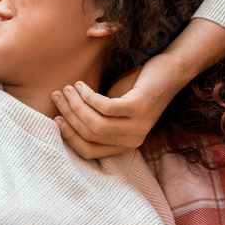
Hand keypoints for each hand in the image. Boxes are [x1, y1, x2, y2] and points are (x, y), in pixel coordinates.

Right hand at [52, 53, 188, 158]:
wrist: (168, 72)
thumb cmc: (137, 89)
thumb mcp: (114, 108)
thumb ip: (94, 118)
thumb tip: (63, 116)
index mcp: (124, 145)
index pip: (89, 151)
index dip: (69, 136)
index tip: (56, 118)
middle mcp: (132, 140)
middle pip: (90, 134)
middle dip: (69, 114)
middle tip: (57, 96)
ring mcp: (138, 126)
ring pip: (96, 123)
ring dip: (76, 104)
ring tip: (68, 88)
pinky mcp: (140, 109)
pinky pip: (106, 108)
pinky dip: (89, 96)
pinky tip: (82, 86)